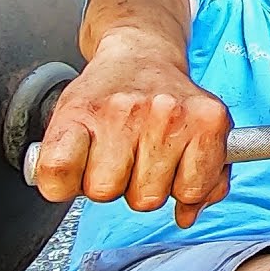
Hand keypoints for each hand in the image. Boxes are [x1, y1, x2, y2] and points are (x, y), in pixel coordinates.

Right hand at [32, 35, 231, 228]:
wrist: (139, 55)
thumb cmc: (171, 102)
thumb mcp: (206, 132)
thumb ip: (208, 177)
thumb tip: (187, 216)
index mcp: (208, 119)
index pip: (191, 191)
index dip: (178, 189)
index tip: (172, 170)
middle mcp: (167, 113)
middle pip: (145, 198)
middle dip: (138, 186)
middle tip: (137, 157)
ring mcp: (121, 112)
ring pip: (104, 191)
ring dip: (104, 181)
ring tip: (112, 152)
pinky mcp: (75, 112)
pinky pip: (60, 173)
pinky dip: (63, 179)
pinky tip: (79, 157)